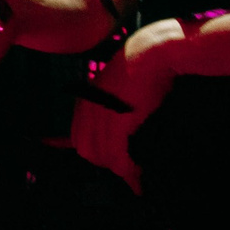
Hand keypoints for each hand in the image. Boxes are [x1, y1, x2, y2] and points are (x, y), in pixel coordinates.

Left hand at [70, 19, 183, 192]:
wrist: (152, 53)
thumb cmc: (143, 67)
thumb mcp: (119, 86)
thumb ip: (112, 106)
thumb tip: (121, 123)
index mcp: (86, 99)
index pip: (76, 138)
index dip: (94, 154)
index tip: (110, 164)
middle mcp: (87, 108)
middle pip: (85, 150)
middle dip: (105, 163)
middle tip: (128, 170)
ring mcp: (100, 115)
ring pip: (100, 157)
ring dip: (118, 170)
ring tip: (136, 176)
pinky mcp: (116, 121)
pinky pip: (116, 156)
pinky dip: (127, 170)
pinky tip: (137, 177)